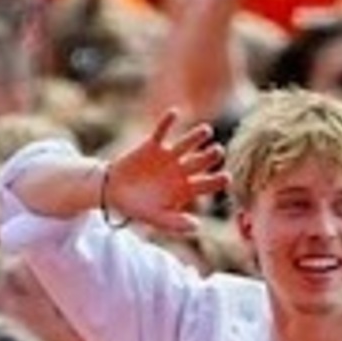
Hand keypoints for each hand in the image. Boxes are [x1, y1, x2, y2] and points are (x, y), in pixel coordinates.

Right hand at [99, 110, 225, 232]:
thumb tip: (197, 227)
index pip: (207, 183)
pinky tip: (175, 113)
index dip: (217, 180)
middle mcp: (181, 170)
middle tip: (218, 151)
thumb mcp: (156, 218)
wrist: (115, 193)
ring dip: (196, 137)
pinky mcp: (153, 145)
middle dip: (210, 156)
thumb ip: (175, 222)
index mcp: (186, 188)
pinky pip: (162, 132)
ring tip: (207, 131)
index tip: (226, 177)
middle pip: (201, 161)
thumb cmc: (139, 208)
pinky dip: (167, 123)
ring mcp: (168, 156)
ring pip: (186, 144)